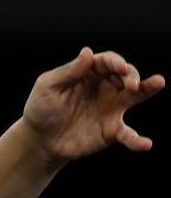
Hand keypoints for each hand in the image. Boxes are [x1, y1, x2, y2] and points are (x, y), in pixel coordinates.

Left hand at [21, 47, 163, 164]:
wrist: (39, 141)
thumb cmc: (40, 110)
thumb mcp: (47, 87)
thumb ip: (68, 71)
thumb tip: (88, 52)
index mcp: (88, 73)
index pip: (108, 61)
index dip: (116, 62)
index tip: (119, 67)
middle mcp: (104, 87)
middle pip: (126, 74)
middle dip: (131, 74)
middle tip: (130, 82)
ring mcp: (110, 108)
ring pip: (135, 95)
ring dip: (148, 88)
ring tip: (159, 82)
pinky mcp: (111, 130)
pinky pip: (128, 134)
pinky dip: (137, 139)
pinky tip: (146, 145)